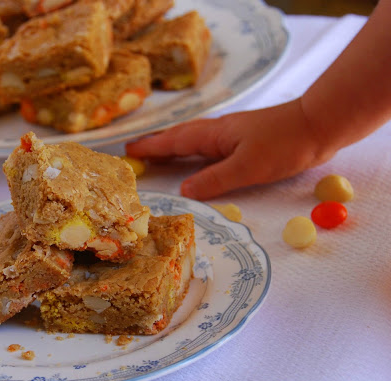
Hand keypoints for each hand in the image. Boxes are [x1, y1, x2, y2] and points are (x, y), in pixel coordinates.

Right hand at [125, 99, 337, 199]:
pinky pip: (206, 143)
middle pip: (179, 135)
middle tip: (135, 151)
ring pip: (193, 138)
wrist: (319, 124)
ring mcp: (230, 133)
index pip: (174, 141)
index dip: (151, 147)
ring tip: (158, 153)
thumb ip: (215, 179)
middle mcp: (218, 131)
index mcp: (214, 134)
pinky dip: (192, 148)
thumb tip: (183, 190)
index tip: (129, 151)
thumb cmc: (284, 144)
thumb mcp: (248, 167)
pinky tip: (197, 156)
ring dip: (172, 145)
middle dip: (157, 143)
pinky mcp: (243, 138)